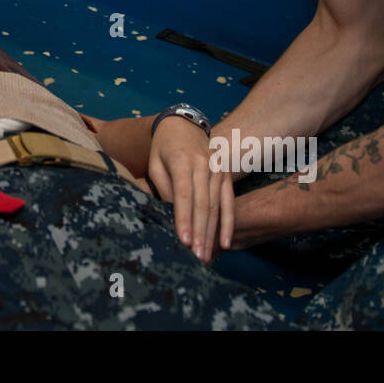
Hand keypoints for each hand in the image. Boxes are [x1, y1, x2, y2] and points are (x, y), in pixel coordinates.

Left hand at [147, 117, 223, 262]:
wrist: (183, 125)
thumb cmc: (163, 148)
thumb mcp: (155, 163)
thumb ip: (163, 187)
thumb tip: (170, 214)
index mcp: (181, 161)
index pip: (183, 194)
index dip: (184, 218)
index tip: (183, 240)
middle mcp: (203, 165)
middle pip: (202, 203)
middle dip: (200, 232)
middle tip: (196, 257)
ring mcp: (217, 169)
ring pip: (216, 206)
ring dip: (212, 233)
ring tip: (206, 256)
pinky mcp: (225, 175)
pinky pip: (228, 201)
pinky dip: (228, 223)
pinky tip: (225, 242)